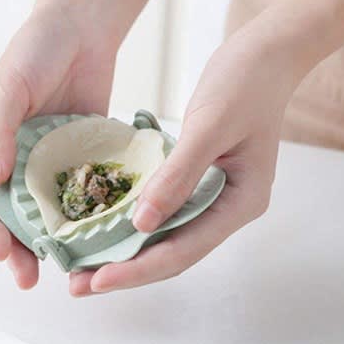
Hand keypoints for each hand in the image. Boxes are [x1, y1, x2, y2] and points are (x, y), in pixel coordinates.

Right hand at [0, 0, 116, 288]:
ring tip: (66, 269)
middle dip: (22, 248)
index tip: (1, 256)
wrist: (82, 30)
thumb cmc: (36, 51)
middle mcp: (23, 161)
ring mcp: (56, 163)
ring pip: (54, 211)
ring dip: (57, 241)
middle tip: (30, 279)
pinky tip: (97, 236)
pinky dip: (89, 215)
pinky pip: (86, 191)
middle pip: (19, 215)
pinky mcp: (86, 158)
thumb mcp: (10, 86)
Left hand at [70, 28, 300, 295]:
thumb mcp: (209, 127)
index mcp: (240, 203)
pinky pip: (163, 214)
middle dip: (126, 272)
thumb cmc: (244, 84)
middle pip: (173, 254)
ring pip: (166, 239)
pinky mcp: (198, 184)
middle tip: (80, 286)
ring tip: (86, 268)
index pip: (184, 250)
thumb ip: (178, 177)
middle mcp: (226, 209)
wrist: (263, 57)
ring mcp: (213, 199)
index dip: (139, 269)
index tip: (98, 280)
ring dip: (127, 254)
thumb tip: (141, 224)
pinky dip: (134, 226)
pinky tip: (107, 231)